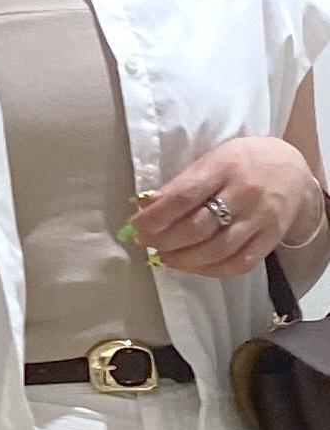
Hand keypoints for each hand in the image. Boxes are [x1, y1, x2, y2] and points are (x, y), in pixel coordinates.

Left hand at [126, 137, 317, 277]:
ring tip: (165, 257)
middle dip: (166, 240)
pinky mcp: (271, 239)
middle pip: (198, 227)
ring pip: (217, 250)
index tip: (136, 226)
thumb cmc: (242, 161)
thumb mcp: (212, 159)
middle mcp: (244, 193)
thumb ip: (181, 184)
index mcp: (224, 166)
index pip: (184, 196)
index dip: (156, 216)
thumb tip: (145, 207)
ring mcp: (260, 218)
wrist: (293, 169)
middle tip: (147, 243)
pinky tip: (193, 266)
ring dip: (184, 259)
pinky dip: (211, 270)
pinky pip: (239, 263)